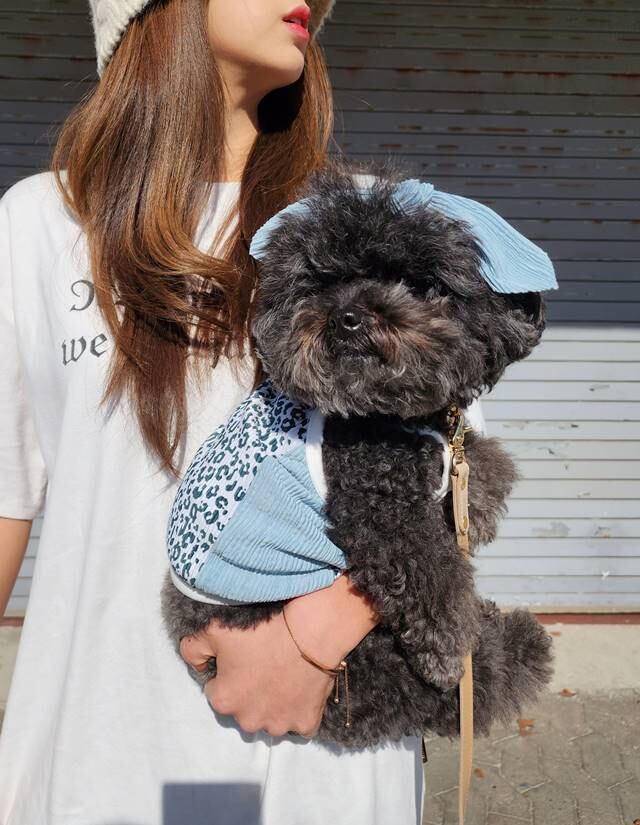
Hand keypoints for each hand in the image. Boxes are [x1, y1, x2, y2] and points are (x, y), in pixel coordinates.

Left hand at [179, 572, 379, 736]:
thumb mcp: (214, 630)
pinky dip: (299, 711)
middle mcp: (248, 720)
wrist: (310, 631)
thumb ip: (193, 649)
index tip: (240, 657)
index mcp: (224, 700)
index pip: (216, 690)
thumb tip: (195, 664)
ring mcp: (279, 724)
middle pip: (242, 707)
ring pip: (269, 717)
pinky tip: (300, 689)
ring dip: (272, 703)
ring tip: (282, 674)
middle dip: (248, 691)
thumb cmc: (262, 630)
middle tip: (262, 663)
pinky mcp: (306, 722)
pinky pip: (299, 724)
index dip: (226, 673)